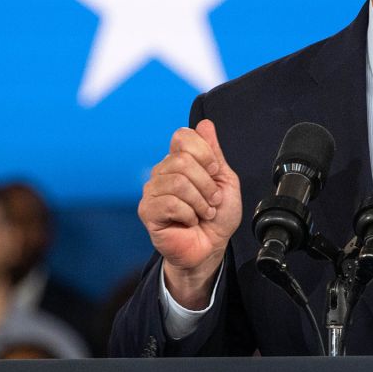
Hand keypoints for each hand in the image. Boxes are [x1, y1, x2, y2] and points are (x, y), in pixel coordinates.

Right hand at [138, 120, 240, 307]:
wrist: (211, 248)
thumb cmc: (217, 217)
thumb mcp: (224, 181)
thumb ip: (214, 153)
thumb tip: (205, 124)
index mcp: (179, 161)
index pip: (182, 137)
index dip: (204, 152)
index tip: (215, 171)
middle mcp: (162, 172)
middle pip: (181, 160)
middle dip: (206, 183)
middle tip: (212, 200)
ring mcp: (152, 191)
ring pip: (177, 182)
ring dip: (200, 201)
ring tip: (203, 213)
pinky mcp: (147, 211)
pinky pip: (169, 202)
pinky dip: (188, 214)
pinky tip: (189, 221)